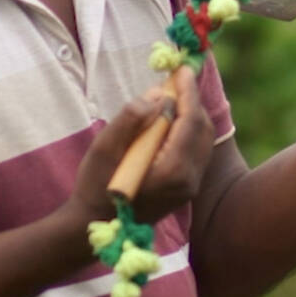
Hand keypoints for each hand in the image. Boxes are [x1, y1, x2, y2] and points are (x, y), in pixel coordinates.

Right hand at [70, 66, 213, 224]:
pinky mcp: (186, 188)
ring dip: (190, 114)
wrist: (93, 227)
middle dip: (190, 101)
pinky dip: (187, 130)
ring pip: (202, 139)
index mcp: (173, 171)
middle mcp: (190, 180)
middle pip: (202, 129)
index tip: (181, 69)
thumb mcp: (104, 149)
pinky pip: (195, 150)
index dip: (187, 92)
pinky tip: (168, 120)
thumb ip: (131, 120)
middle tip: (173, 80)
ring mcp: (191, 187)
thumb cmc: (94, 187)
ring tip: (169, 96)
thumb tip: (158, 96)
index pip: (191, 121)